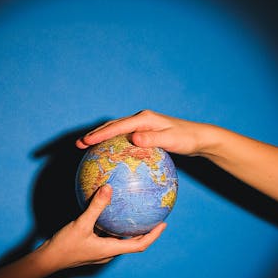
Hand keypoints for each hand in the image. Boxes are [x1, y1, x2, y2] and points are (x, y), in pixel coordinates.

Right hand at [38, 185, 165, 271]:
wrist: (47, 261)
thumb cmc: (64, 246)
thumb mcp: (80, 224)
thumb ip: (96, 206)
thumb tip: (109, 187)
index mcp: (110, 250)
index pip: (139, 245)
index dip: (153, 235)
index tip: (164, 223)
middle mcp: (108, 252)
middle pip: (133, 243)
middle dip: (145, 231)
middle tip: (154, 217)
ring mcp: (99, 251)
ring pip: (119, 239)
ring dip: (129, 229)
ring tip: (135, 213)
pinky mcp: (91, 247)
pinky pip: (106, 235)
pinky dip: (111, 225)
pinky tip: (108, 212)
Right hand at [76, 110, 215, 156]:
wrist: (199, 137)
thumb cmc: (187, 139)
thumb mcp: (172, 141)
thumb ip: (153, 139)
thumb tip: (134, 139)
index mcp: (144, 119)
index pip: (117, 126)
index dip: (100, 134)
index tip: (86, 141)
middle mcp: (140, 120)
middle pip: (112, 126)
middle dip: (94, 134)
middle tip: (78, 144)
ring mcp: (142, 126)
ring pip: (116, 131)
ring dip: (101, 139)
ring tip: (86, 149)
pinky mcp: (144, 134)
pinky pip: (124, 139)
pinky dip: (113, 145)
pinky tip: (108, 158)